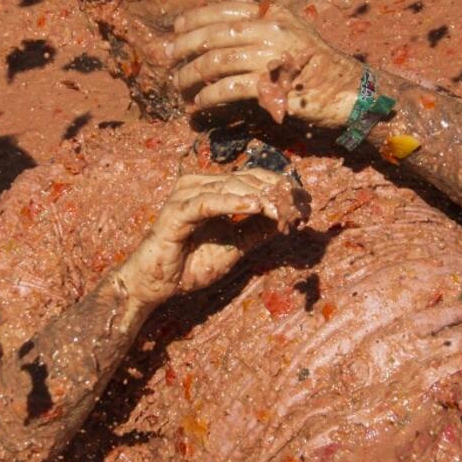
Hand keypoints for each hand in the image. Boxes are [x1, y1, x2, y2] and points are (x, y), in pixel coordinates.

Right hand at [114, 169, 306, 306]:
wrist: (156, 285)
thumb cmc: (190, 265)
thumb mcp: (234, 248)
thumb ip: (256, 232)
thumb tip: (286, 220)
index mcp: (211, 189)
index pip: (251, 177)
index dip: (280, 186)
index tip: (305, 203)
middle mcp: (198, 185)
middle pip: (245, 178)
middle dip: (276, 192)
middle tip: (300, 208)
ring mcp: (185, 195)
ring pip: (230, 186)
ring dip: (260, 198)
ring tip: (282, 211)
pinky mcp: (175, 211)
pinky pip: (208, 203)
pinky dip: (233, 202)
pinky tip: (256, 206)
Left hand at [167, 1, 362, 126]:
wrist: (348, 90)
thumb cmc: (314, 59)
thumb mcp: (289, 26)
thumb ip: (257, 9)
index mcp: (273, 14)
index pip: (225, 9)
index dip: (196, 17)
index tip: (175, 28)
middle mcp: (272, 30)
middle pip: (215, 34)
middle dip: (185, 46)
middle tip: (167, 59)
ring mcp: (273, 57)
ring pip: (217, 61)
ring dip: (191, 75)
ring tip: (179, 84)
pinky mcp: (273, 86)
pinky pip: (230, 88)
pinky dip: (209, 96)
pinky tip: (199, 103)